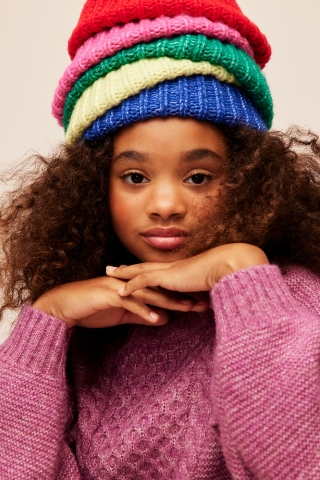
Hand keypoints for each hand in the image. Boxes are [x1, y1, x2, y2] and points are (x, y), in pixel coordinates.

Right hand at [32, 276, 207, 328]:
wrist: (65, 306)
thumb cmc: (92, 308)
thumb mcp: (122, 314)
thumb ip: (142, 315)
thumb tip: (163, 319)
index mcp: (133, 286)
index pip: (160, 290)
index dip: (179, 296)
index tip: (198, 303)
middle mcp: (129, 283)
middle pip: (160, 289)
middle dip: (181, 296)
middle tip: (202, 303)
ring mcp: (119, 287)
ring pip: (148, 293)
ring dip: (168, 301)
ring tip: (187, 309)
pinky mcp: (108, 295)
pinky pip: (129, 303)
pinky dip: (143, 311)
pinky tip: (156, 319)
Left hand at [107, 243, 268, 296]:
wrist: (231, 269)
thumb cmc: (227, 280)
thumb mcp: (212, 291)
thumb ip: (205, 297)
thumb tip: (207, 305)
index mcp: (182, 270)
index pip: (158, 269)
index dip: (145, 269)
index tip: (133, 270)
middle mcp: (173, 267)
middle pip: (144, 265)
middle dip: (127, 267)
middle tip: (112, 267)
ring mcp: (170, 270)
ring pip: (140, 269)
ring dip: (123, 272)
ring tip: (108, 273)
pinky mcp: (169, 277)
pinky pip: (144, 280)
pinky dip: (131, 285)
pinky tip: (119, 290)